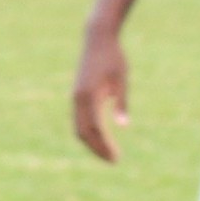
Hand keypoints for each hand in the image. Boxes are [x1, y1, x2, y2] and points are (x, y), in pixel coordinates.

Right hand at [73, 30, 130, 161]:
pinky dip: (87, 133)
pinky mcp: (77, 96)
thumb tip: (123, 126)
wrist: (97, 39)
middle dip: (97, 149)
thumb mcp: (122, 80)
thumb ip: (121, 103)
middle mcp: (78, 99)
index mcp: (89, 96)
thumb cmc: (113, 58)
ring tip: (107, 153)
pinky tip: (100, 137)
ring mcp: (75, 98)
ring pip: (78, 128)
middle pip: (83, 133)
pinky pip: (79, 120)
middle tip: (113, 160)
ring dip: (91, 143)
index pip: (95, 129)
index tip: (116, 158)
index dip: (104, 145)